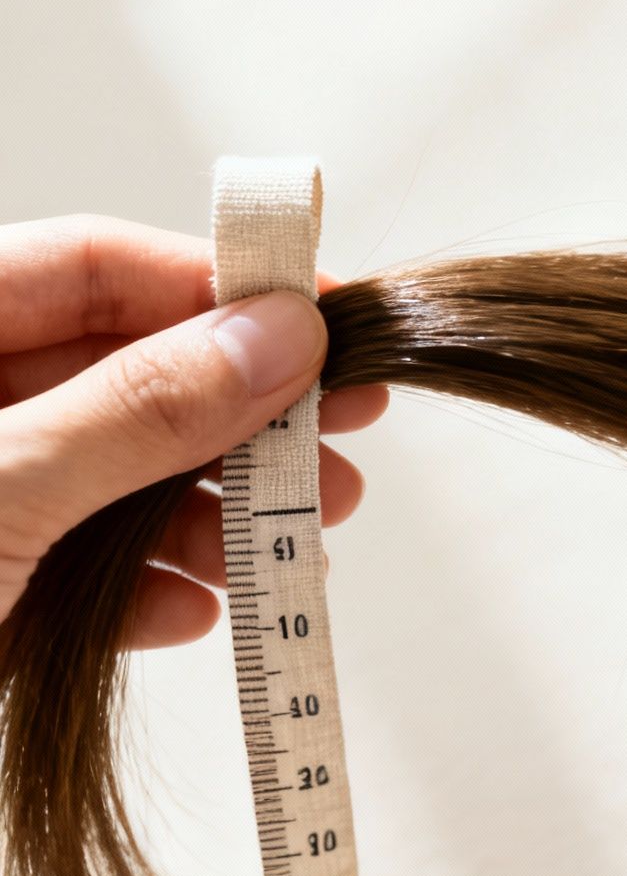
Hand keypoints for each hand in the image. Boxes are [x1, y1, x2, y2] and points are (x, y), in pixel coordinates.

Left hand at [0, 216, 386, 648]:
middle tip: (344, 434)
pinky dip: (137, 588)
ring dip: (207, 511)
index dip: (218, 283)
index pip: (93, 265)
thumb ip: (140, 408)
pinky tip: (192, 610)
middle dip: (237, 413)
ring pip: (105, 472)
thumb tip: (284, 335)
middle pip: (118, 370)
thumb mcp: (2, 487)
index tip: (333, 321)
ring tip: (292, 546)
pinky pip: (62, 569)